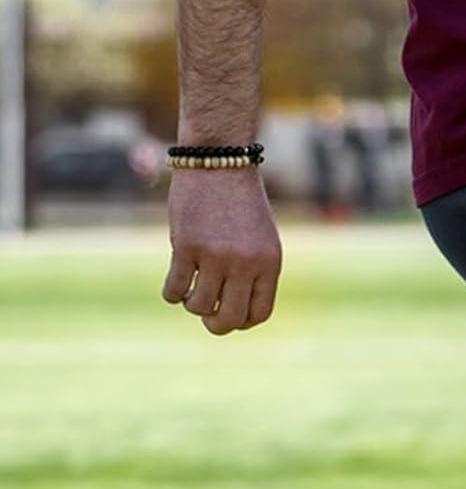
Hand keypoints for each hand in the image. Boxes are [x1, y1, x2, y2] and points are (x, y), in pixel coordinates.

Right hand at [162, 169, 282, 333]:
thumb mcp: (260, 239)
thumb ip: (253, 273)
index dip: (241, 321)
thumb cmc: (241, 204)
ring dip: (192, 303)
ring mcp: (216, 256)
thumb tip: (232, 315)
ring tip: (194, 285)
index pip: (259, 313)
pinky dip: (172, 292)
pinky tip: (177, 278)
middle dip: (214, 325)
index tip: (229, 313)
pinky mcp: (187, 247)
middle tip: (206, 314)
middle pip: (228, 319)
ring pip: (198, 307)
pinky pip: (174, 290)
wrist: (221, 163)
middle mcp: (246, 263)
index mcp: (270, 262)